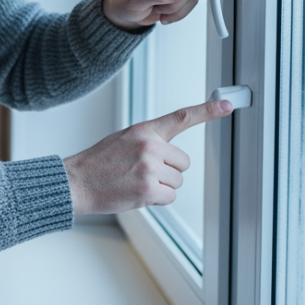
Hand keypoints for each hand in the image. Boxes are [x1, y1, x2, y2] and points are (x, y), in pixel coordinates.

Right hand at [63, 100, 232, 214]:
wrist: (77, 182)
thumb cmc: (99, 163)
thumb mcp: (123, 140)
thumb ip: (148, 141)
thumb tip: (170, 154)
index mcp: (144, 130)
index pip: (181, 117)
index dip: (207, 110)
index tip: (227, 104)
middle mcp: (149, 146)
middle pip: (183, 163)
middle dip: (169, 171)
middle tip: (143, 173)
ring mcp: (150, 168)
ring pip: (177, 182)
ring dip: (161, 187)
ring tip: (135, 182)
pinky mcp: (149, 189)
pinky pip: (169, 197)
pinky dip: (157, 199)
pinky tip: (136, 193)